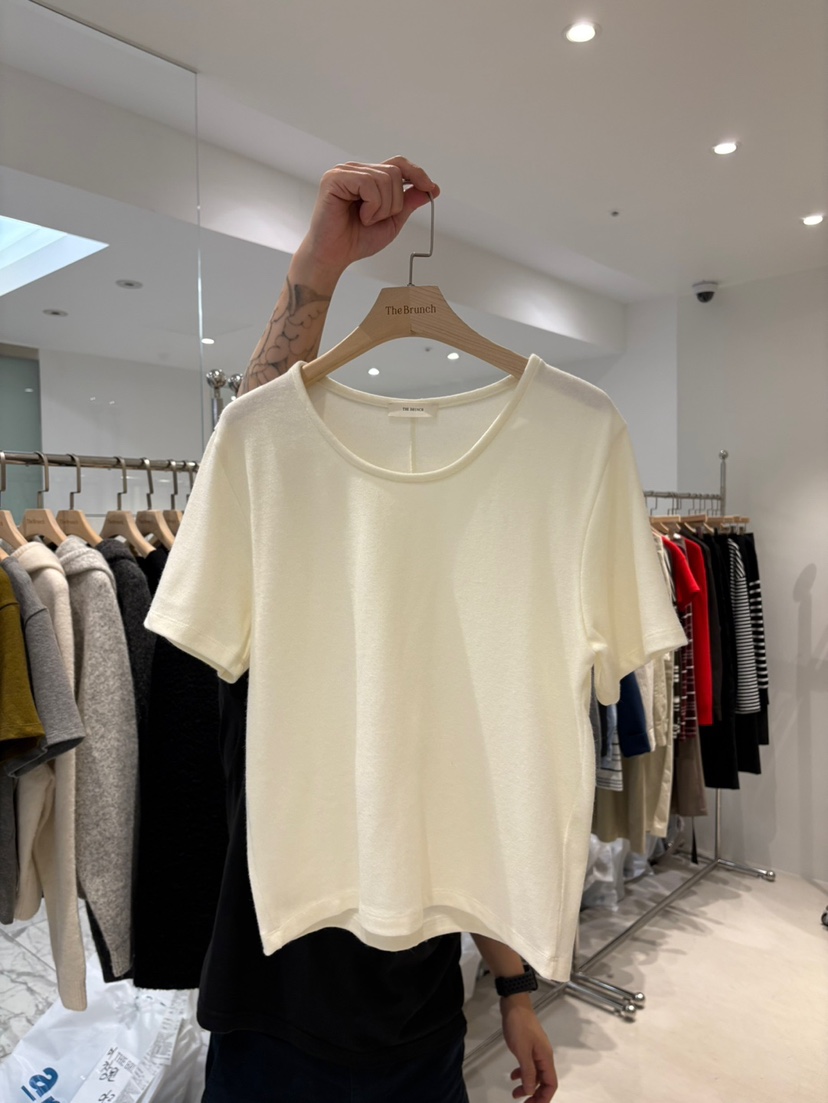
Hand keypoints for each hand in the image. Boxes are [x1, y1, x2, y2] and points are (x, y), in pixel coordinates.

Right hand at [294, 156, 439, 280]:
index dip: (416, 173)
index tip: (432, 188)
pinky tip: (360, 216)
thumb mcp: (391, 222)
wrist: (334, 256)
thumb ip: (408, 203)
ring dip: (382, 207)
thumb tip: (430, 188)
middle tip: (376, 219)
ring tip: (366, 219)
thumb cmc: (356, 240)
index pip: (398, 164)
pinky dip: (371, 206)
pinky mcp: (335, 179)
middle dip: (394, 202)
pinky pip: (368, 184)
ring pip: (384, 179)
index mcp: (368, 177)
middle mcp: (356, 170)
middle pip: (395, 172)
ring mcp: (344, 172)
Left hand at [501, 1000, 558, 1100]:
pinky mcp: (528, 1046)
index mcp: (546, 1058)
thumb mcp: (522, 1051)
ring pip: (535, 1074)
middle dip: (535, 1094)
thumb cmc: (519, 1026)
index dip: (544, 1098)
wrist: (514, 1005)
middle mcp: (544, 1056)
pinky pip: (528, 1065)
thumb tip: (531, 1091)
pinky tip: (513, 1076)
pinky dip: (522, 1073)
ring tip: (515, 1094)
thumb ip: (528, 1072)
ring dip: (527, 1085)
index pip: (551, 1084)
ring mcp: (536, 1050)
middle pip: (544, 1081)